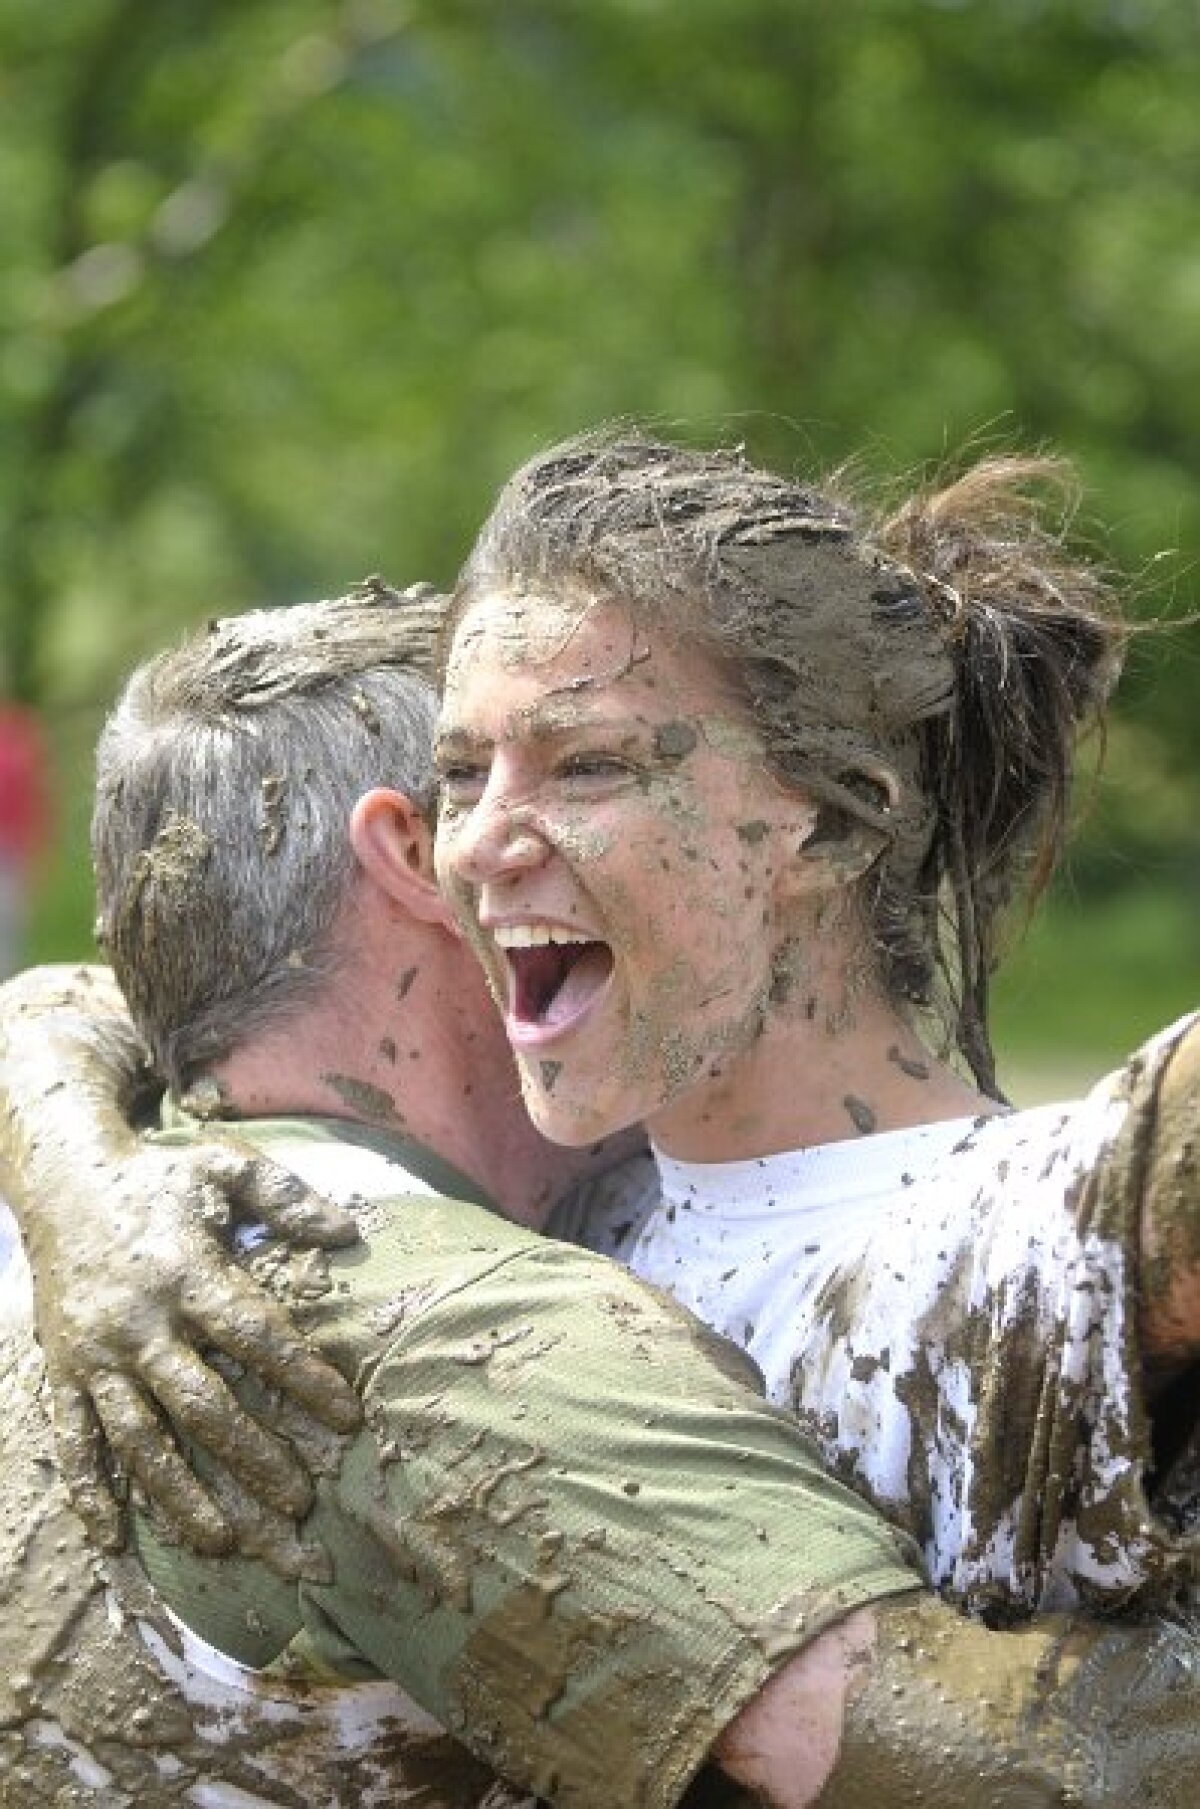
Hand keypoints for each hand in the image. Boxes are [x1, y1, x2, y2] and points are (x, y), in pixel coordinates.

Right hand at [30, 1136, 362, 1562]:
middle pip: (199, 1403)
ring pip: (138, 1439)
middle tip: (298, 1503)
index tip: (348, 1418)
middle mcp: (138, 1322)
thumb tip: (349, 1232)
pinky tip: (113, 1541)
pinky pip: (73, 1440)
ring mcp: (95, 1354)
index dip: (302, 1377)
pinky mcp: (61, 1371)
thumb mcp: (223, 1166)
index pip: (253, 1334)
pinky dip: (88, 1493)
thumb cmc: (157, 1177)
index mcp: (185, 1270)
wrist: (62, 1179)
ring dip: (179, 1494)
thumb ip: (287, 1197)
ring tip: (224, 1543)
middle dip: (251, 1457)